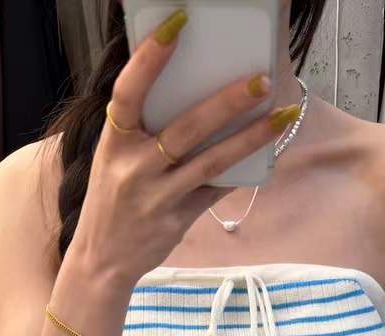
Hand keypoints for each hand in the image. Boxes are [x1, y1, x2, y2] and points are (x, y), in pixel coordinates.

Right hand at [69, 12, 297, 286]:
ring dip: (250, 138)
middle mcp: (134, 169)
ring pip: (211, 162)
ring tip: (282, 115)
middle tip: (262, 80)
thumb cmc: (112, 199)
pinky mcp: (177, 220)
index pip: (129, 93)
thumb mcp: (113, 158)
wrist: (101, 261)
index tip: (177, 24)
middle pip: (187, 128)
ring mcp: (158, 197)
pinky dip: (241, 171)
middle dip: (227, 102)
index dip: (150, 58)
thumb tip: (188, 90)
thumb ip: (140, 128)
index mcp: (113, 143)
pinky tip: (268, 154)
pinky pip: (215, 191)